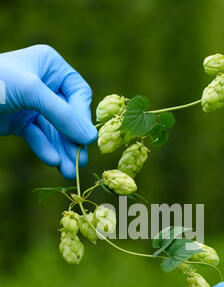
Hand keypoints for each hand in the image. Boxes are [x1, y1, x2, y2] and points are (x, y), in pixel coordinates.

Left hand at [0, 45, 96, 177]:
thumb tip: (91, 137)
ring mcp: (33, 104)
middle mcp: (45, 84)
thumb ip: (62, 114)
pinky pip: (38, 137)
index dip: (82, 117)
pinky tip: (52, 161)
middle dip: (72, 140)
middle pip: (68, 116)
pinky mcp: (21, 122)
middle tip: (81, 163)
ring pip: (54, 131)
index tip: (87, 140)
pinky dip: (45, 149)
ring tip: (69, 172)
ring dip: (62, 151)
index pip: (78, 94)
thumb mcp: (31, 92)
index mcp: (51, 66)